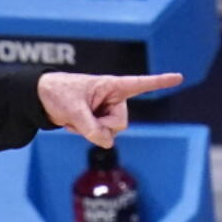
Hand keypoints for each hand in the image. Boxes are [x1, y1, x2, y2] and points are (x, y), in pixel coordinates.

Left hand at [36, 71, 182, 147]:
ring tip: (75, 117)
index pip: (141, 84)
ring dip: (91, 130)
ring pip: (111, 133)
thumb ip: (91, 127)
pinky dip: (84, 132)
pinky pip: (99, 136)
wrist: (41, 98)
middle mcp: (113, 98)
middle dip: (101, 126)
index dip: (160, 81)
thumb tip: (106, 143)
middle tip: (81, 116)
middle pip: (120, 123)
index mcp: (112, 86)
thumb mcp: (73, 110)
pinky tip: (73, 122)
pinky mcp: (98, 121)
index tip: (180, 77)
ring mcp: (106, 111)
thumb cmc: (58, 93)